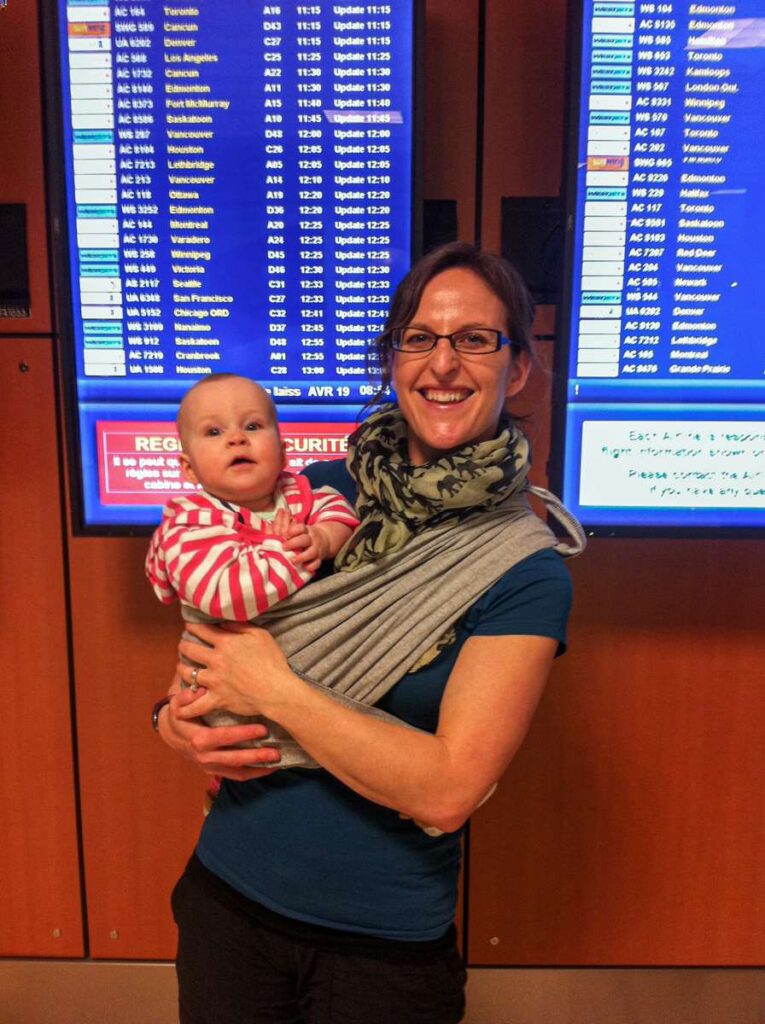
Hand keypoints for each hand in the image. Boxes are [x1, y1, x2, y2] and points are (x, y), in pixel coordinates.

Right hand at [157, 679, 280, 780]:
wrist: (170, 732)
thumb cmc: (180, 714)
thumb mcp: (178, 703)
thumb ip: (186, 697)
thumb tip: (199, 690)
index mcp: (197, 738)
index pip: (223, 737)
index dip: (242, 734)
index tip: (262, 729)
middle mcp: (203, 756)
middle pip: (233, 758)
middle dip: (255, 755)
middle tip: (275, 751)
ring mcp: (209, 765)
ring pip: (236, 771)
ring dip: (257, 767)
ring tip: (277, 761)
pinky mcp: (215, 770)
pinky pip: (236, 776)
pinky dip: (253, 773)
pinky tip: (269, 768)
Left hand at [175, 621, 296, 721]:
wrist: (276, 690)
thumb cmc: (272, 661)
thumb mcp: (260, 635)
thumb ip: (239, 626)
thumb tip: (222, 622)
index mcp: (226, 643)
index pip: (203, 631)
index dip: (193, 627)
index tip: (188, 625)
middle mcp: (215, 660)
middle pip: (190, 650)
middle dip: (183, 645)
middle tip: (182, 644)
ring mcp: (214, 681)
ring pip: (188, 674)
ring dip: (181, 669)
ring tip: (181, 667)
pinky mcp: (216, 699)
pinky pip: (195, 705)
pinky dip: (185, 707)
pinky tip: (178, 708)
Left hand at [271, 508, 326, 570]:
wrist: (324, 540)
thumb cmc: (304, 536)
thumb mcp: (297, 530)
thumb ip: (284, 528)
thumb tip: (269, 526)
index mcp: (305, 530)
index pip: (301, 528)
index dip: (294, 530)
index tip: (285, 534)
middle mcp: (311, 539)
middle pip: (305, 539)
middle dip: (294, 543)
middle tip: (283, 547)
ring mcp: (316, 549)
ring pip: (312, 552)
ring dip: (302, 556)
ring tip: (293, 560)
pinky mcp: (318, 559)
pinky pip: (317, 563)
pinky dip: (311, 566)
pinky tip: (304, 567)